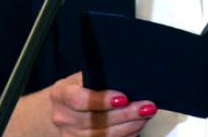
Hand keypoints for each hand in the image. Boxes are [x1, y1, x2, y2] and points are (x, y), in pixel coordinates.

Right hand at [9, 72, 155, 136]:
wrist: (63, 108)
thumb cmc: (78, 88)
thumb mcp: (83, 76)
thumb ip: (100, 77)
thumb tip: (130, 76)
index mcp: (61, 94)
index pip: (80, 100)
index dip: (103, 100)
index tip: (124, 98)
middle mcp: (62, 117)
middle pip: (95, 121)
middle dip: (125, 114)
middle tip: (146, 107)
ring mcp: (69, 135)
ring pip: (102, 135)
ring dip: (129, 126)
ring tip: (146, 116)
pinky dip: (125, 135)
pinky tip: (137, 126)